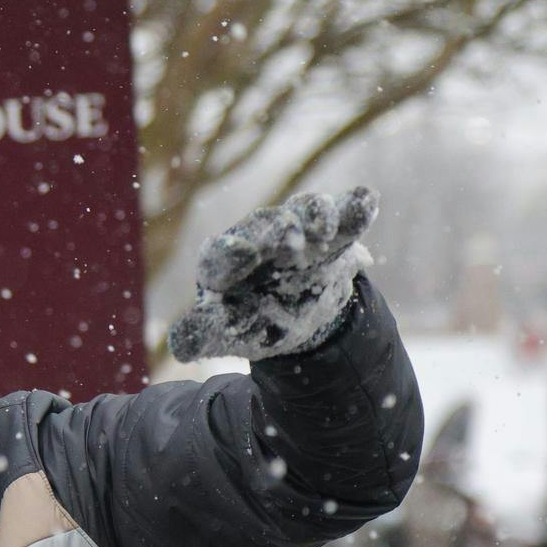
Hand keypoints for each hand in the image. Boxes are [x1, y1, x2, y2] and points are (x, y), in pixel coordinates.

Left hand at [167, 187, 377, 362]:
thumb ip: (201, 335)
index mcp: (224, 261)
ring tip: (326, 228)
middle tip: (290, 234)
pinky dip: (355, 209)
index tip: (235, 254)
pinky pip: (344, 217)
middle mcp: (259, 237)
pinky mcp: (333, 234)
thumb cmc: (249, 320)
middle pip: (266, 229)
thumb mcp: (225, 332)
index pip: (221, 257)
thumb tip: (178, 346)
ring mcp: (297, 230)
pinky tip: (367, 199)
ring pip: (304, 215)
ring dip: (316, 217)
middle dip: (278, 231)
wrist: (293, 316)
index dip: (228, 256)